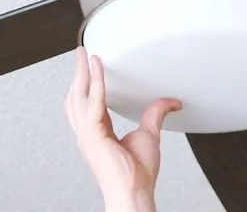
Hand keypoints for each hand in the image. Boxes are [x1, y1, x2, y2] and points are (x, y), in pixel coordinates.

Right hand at [66, 47, 181, 211]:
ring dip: (82, 73)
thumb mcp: (149, 134)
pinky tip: (98, 68)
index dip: (87, 84)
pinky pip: (93, 103)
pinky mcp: (94, 135)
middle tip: (81, 54)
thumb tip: (170, 102)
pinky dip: (96, 83)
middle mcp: (87, 134)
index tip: (89, 68)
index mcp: (96, 134)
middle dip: (77, 74)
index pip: (87, 103)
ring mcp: (87, 135)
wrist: (134, 192)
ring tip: (85, 55)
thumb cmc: (137, 175)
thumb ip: (156, 114)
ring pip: (79, 96)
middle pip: (76, 97)